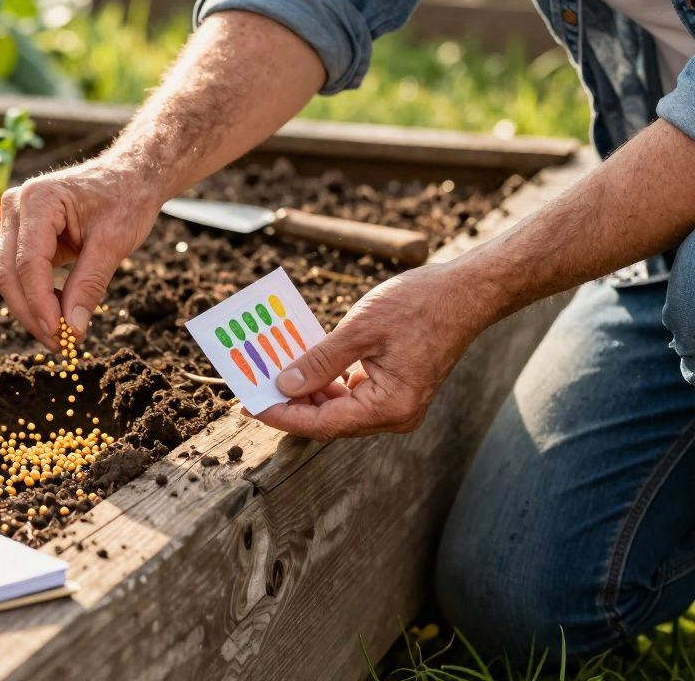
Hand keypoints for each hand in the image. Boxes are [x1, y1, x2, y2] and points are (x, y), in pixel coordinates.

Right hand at [0, 159, 166, 348]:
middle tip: (59, 346)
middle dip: (32, 313)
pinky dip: (37, 297)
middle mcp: (16, 206)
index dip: (41, 304)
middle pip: (9, 273)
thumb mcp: (114, 243)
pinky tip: (59, 315)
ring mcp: (14, 219)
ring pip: (9, 277)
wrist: (129, 176)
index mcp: (38, 199)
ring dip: (31, 310)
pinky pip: (20, 273)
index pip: (29, 262)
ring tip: (61, 336)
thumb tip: (73, 330)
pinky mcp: (21, 234)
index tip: (60, 336)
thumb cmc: (126, 199)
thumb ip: (90, 285)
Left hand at [255, 263, 496, 439]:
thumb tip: (283, 385)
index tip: (249, 403)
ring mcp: (397, 405)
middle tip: (252, 386)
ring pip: (339, 408)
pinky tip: (303, 364)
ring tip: (271, 373)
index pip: (322, 423)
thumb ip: (319, 360)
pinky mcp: (396, 390)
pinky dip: (326, 381)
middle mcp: (394, 415)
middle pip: (328, 420)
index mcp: (389, 407)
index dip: (282, 415)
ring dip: (306, 391)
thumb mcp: (361, 329)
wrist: (467, 291)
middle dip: (289, 403)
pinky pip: (352, 394)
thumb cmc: (420, 305)